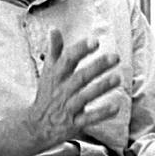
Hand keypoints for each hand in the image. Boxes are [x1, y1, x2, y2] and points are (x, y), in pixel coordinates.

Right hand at [29, 29, 122, 147]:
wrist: (36, 126)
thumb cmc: (47, 96)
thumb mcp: (48, 72)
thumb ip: (54, 51)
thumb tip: (54, 29)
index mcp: (56, 76)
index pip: (68, 59)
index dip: (81, 50)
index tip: (95, 41)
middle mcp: (62, 90)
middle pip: (80, 77)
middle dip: (97, 66)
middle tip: (115, 57)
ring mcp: (68, 107)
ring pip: (85, 96)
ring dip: (101, 87)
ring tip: (117, 78)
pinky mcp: (74, 123)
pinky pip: (89, 118)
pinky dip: (102, 113)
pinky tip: (116, 107)